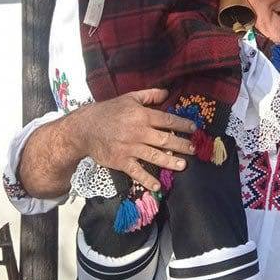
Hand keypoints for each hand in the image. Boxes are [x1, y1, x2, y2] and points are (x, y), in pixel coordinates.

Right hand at [69, 89, 195, 192]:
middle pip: (165, 140)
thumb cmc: (109, 111)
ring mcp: (130, 148)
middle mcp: (138, 132)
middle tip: (193, 149)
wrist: (85, 128)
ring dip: (170, 162)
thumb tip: (167, 93)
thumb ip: (149, 95)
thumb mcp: (129, 97)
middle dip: (181, 145)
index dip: (182, 124)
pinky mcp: (121, 161)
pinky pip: (137, 172)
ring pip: (154, 156)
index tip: (194, 128)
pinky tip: (158, 185)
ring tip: (183, 165)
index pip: (167, 120)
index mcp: (141, 115)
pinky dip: (147, 179)